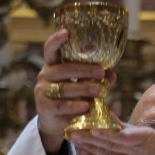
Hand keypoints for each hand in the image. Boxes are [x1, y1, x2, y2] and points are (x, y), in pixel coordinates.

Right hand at [35, 29, 116, 151]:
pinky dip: (74, 106)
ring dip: (82, 88)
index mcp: (54, 65)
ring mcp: (42, 91)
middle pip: (63, 69)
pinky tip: (86, 106)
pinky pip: (59, 105)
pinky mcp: (43, 107)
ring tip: (99, 91)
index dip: (57, 40)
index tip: (67, 31)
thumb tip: (112, 74)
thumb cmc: (72, 98)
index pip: (51, 49)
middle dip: (84, 70)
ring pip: (63, 88)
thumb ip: (96, 78)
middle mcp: (45, 75)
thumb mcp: (84, 85)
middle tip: (101, 71)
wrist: (57, 122)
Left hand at [69, 118, 154, 154]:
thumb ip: (125, 127)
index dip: (107, 133)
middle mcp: (140, 154)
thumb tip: (107, 113)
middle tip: (74, 131)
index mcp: (146, 138)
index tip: (91, 128)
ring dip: (89, 148)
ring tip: (75, 139)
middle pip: (112, 145)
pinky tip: (83, 153)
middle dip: (91, 138)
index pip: (123, 136)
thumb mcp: (148, 134)